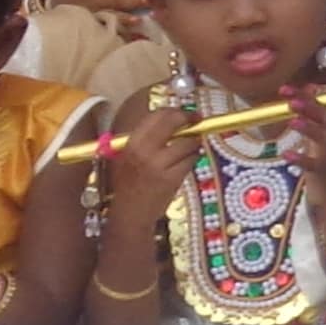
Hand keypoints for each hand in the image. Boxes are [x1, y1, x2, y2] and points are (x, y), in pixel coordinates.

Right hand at [97, 95, 198, 234]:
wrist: (130, 212)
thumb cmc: (129, 183)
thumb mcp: (128, 156)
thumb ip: (146, 138)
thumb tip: (171, 119)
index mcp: (131, 143)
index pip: (156, 115)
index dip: (174, 111)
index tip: (184, 113)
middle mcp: (144, 151)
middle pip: (173, 122)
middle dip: (189, 119)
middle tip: (197, 120)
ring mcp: (159, 164)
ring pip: (188, 142)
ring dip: (193, 144)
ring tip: (188, 149)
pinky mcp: (172, 178)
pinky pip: (191, 160)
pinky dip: (192, 159)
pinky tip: (185, 163)